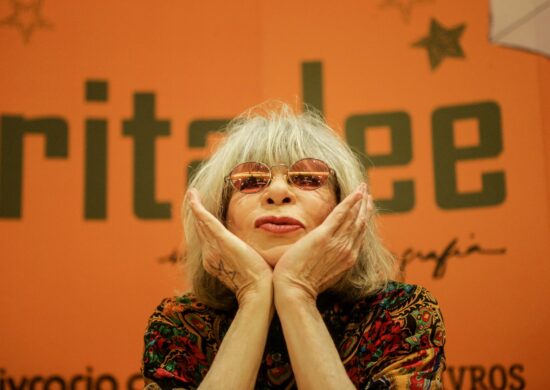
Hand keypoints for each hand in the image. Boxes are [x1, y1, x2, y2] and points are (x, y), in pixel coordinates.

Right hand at [187, 189, 272, 303]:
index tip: (202, 214)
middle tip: (192, 198)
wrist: (258, 292)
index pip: (207, 239)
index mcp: (215, 261)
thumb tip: (250, 252)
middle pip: (201, 230)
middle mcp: (210, 255)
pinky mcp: (222, 241)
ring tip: (192, 194)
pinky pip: (207, 220)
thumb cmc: (259, 283)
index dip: (203, 226)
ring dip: (195, 206)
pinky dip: (199, 207)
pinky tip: (194, 196)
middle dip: (196, 213)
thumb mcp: (247, 267)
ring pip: (201, 223)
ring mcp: (213, 248)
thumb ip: (245, 258)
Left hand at [272, 183, 371, 301]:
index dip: (363, 220)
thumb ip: (330, 262)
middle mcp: (347, 250)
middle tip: (368, 193)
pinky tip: (357, 192)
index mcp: (348, 259)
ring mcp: (337, 243)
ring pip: (353, 217)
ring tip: (363, 187)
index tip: (365, 209)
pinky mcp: (324, 236)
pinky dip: (351, 201)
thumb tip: (327, 254)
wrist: (295, 290)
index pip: (359, 235)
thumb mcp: (324, 274)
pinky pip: (341, 214)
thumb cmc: (303, 285)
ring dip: (360, 200)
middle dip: (365, 207)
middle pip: (360, 224)